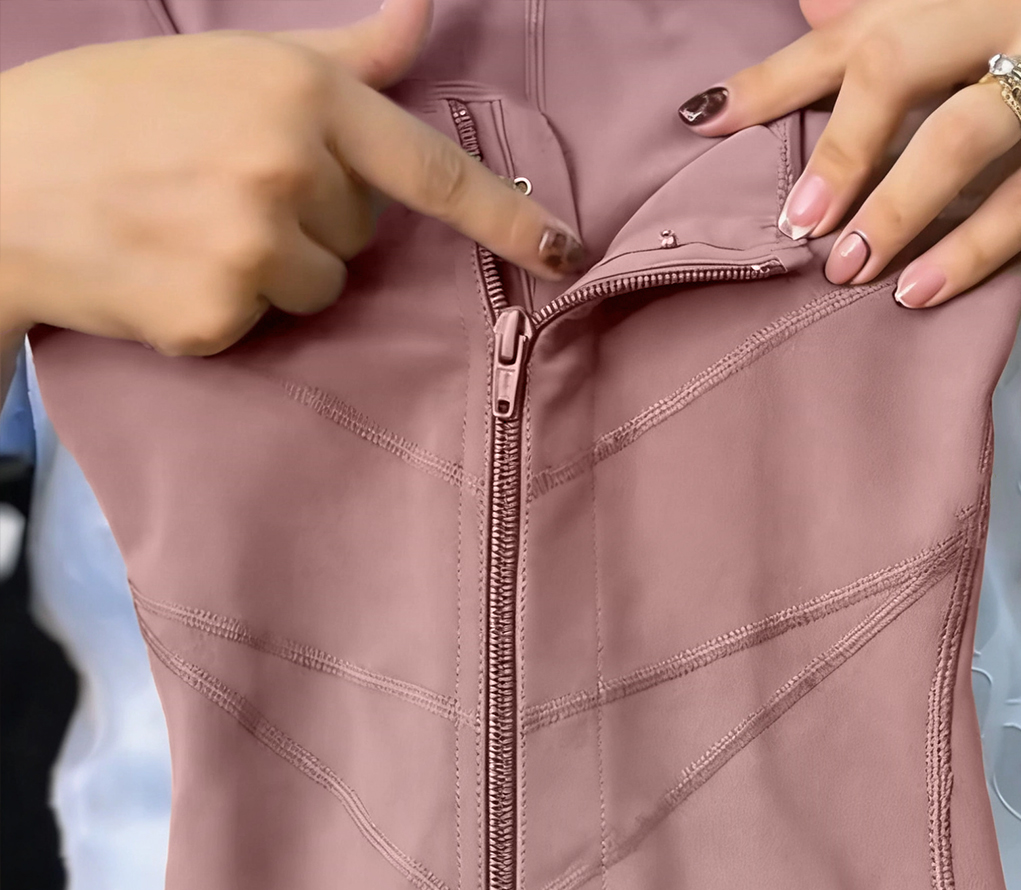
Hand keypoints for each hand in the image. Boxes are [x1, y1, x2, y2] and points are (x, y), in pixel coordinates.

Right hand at [0, 0, 582, 357]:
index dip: (505, 217)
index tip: (564, 254)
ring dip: (273, 269)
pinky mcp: (217, 315)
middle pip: (361, 234)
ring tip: (194, 226)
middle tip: (223, 185)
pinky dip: (224, 308)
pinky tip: (170, 267)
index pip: (431, 168)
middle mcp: (287, 170)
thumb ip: (342, 56)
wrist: (3, 180)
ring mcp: (252, 248)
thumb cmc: (116, 109)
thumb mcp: (232, 60)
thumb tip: (425, 11)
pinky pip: (261, 326)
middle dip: (312, 217)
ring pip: (319, 288)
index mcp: (300, 98)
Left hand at [677, 0, 1020, 306]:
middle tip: (794, 219)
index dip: (779, 73)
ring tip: (846, 269)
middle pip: (900, 54)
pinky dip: (971, 247)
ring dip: (895, 206)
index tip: (708, 119)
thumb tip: (811, 13)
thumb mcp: (1003, 19)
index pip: (861, 21)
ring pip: (965, 129)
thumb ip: (915, 27)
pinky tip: (919, 291)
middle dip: (837, 141)